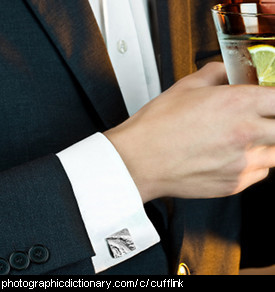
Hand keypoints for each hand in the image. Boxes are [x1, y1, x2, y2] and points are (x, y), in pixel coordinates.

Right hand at [105, 62, 274, 202]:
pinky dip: (253, 165)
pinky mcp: (233, 185)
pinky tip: (232, 158)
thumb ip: (216, 74)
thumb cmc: (157, 127)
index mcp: (237, 104)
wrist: (140, 160)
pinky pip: (260, 173)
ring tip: (246, 141)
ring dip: (267, 146)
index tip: (272, 103)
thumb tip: (227, 72)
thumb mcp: (186, 87)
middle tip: (264, 122)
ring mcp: (241, 163)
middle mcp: (245, 134)